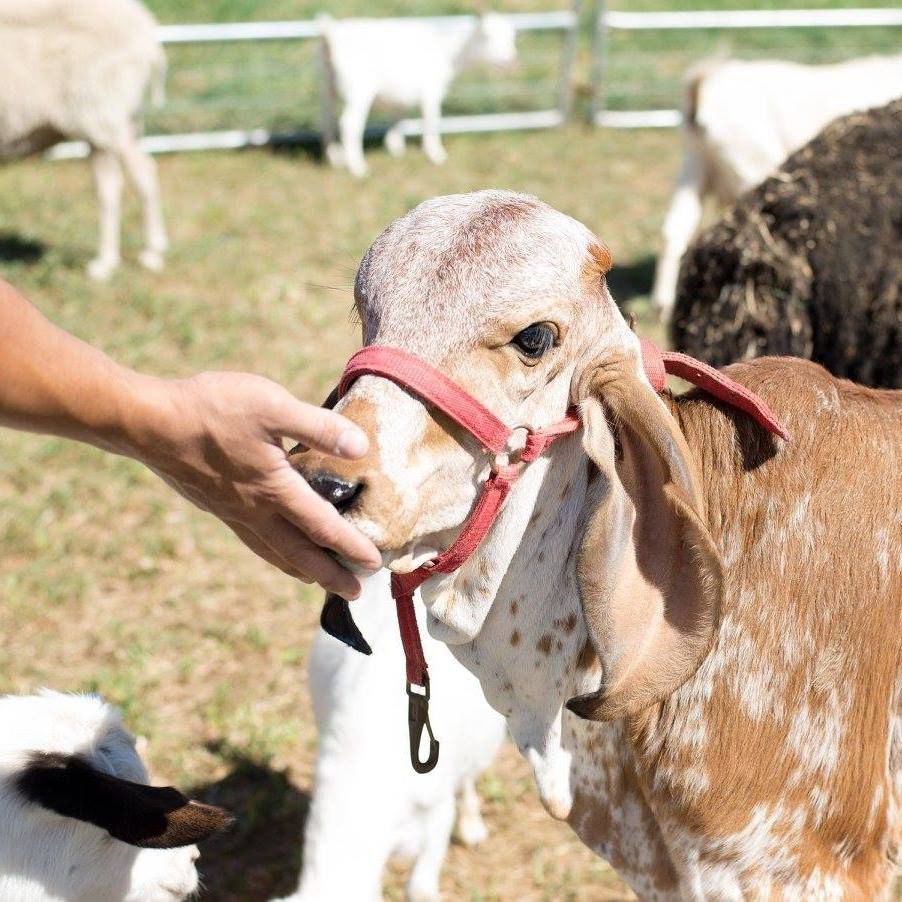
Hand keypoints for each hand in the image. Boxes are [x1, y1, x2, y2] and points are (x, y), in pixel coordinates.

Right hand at [127, 371, 380, 598]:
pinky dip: (272, 552)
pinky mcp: (213, 504)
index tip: (375, 565)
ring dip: (300, 569)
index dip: (351, 546)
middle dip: (329, 575)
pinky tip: (270, 544)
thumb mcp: (272, 406)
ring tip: (316, 580)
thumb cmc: (212, 409)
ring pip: (272, 551)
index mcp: (275, 490)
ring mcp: (231, 511)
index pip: (323, 527)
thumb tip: (361, 448)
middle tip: (355, 594)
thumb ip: (318, 428)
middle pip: (300, 555)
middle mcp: (254, 511)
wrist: (147, 421)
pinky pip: (251, 539)